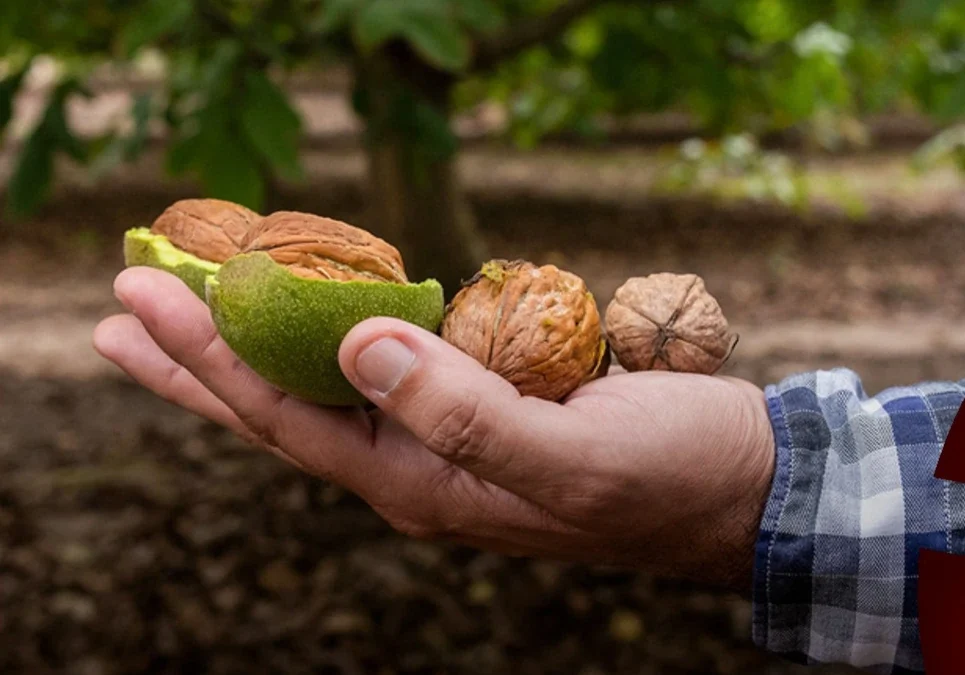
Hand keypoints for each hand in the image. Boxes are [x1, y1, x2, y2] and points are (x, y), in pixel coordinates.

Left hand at [94, 268, 775, 591]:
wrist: (738, 483)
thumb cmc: (668, 477)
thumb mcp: (570, 458)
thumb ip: (463, 412)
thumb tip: (358, 344)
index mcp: (423, 485)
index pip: (288, 421)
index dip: (208, 363)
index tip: (139, 301)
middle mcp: (418, 465)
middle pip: (281, 409)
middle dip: (195, 362)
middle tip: (117, 312)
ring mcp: (447, 435)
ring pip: (325, 385)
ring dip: (253, 346)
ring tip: (187, 310)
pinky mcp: (480, 403)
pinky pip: (383, 364)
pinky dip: (332, 332)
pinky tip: (309, 313)